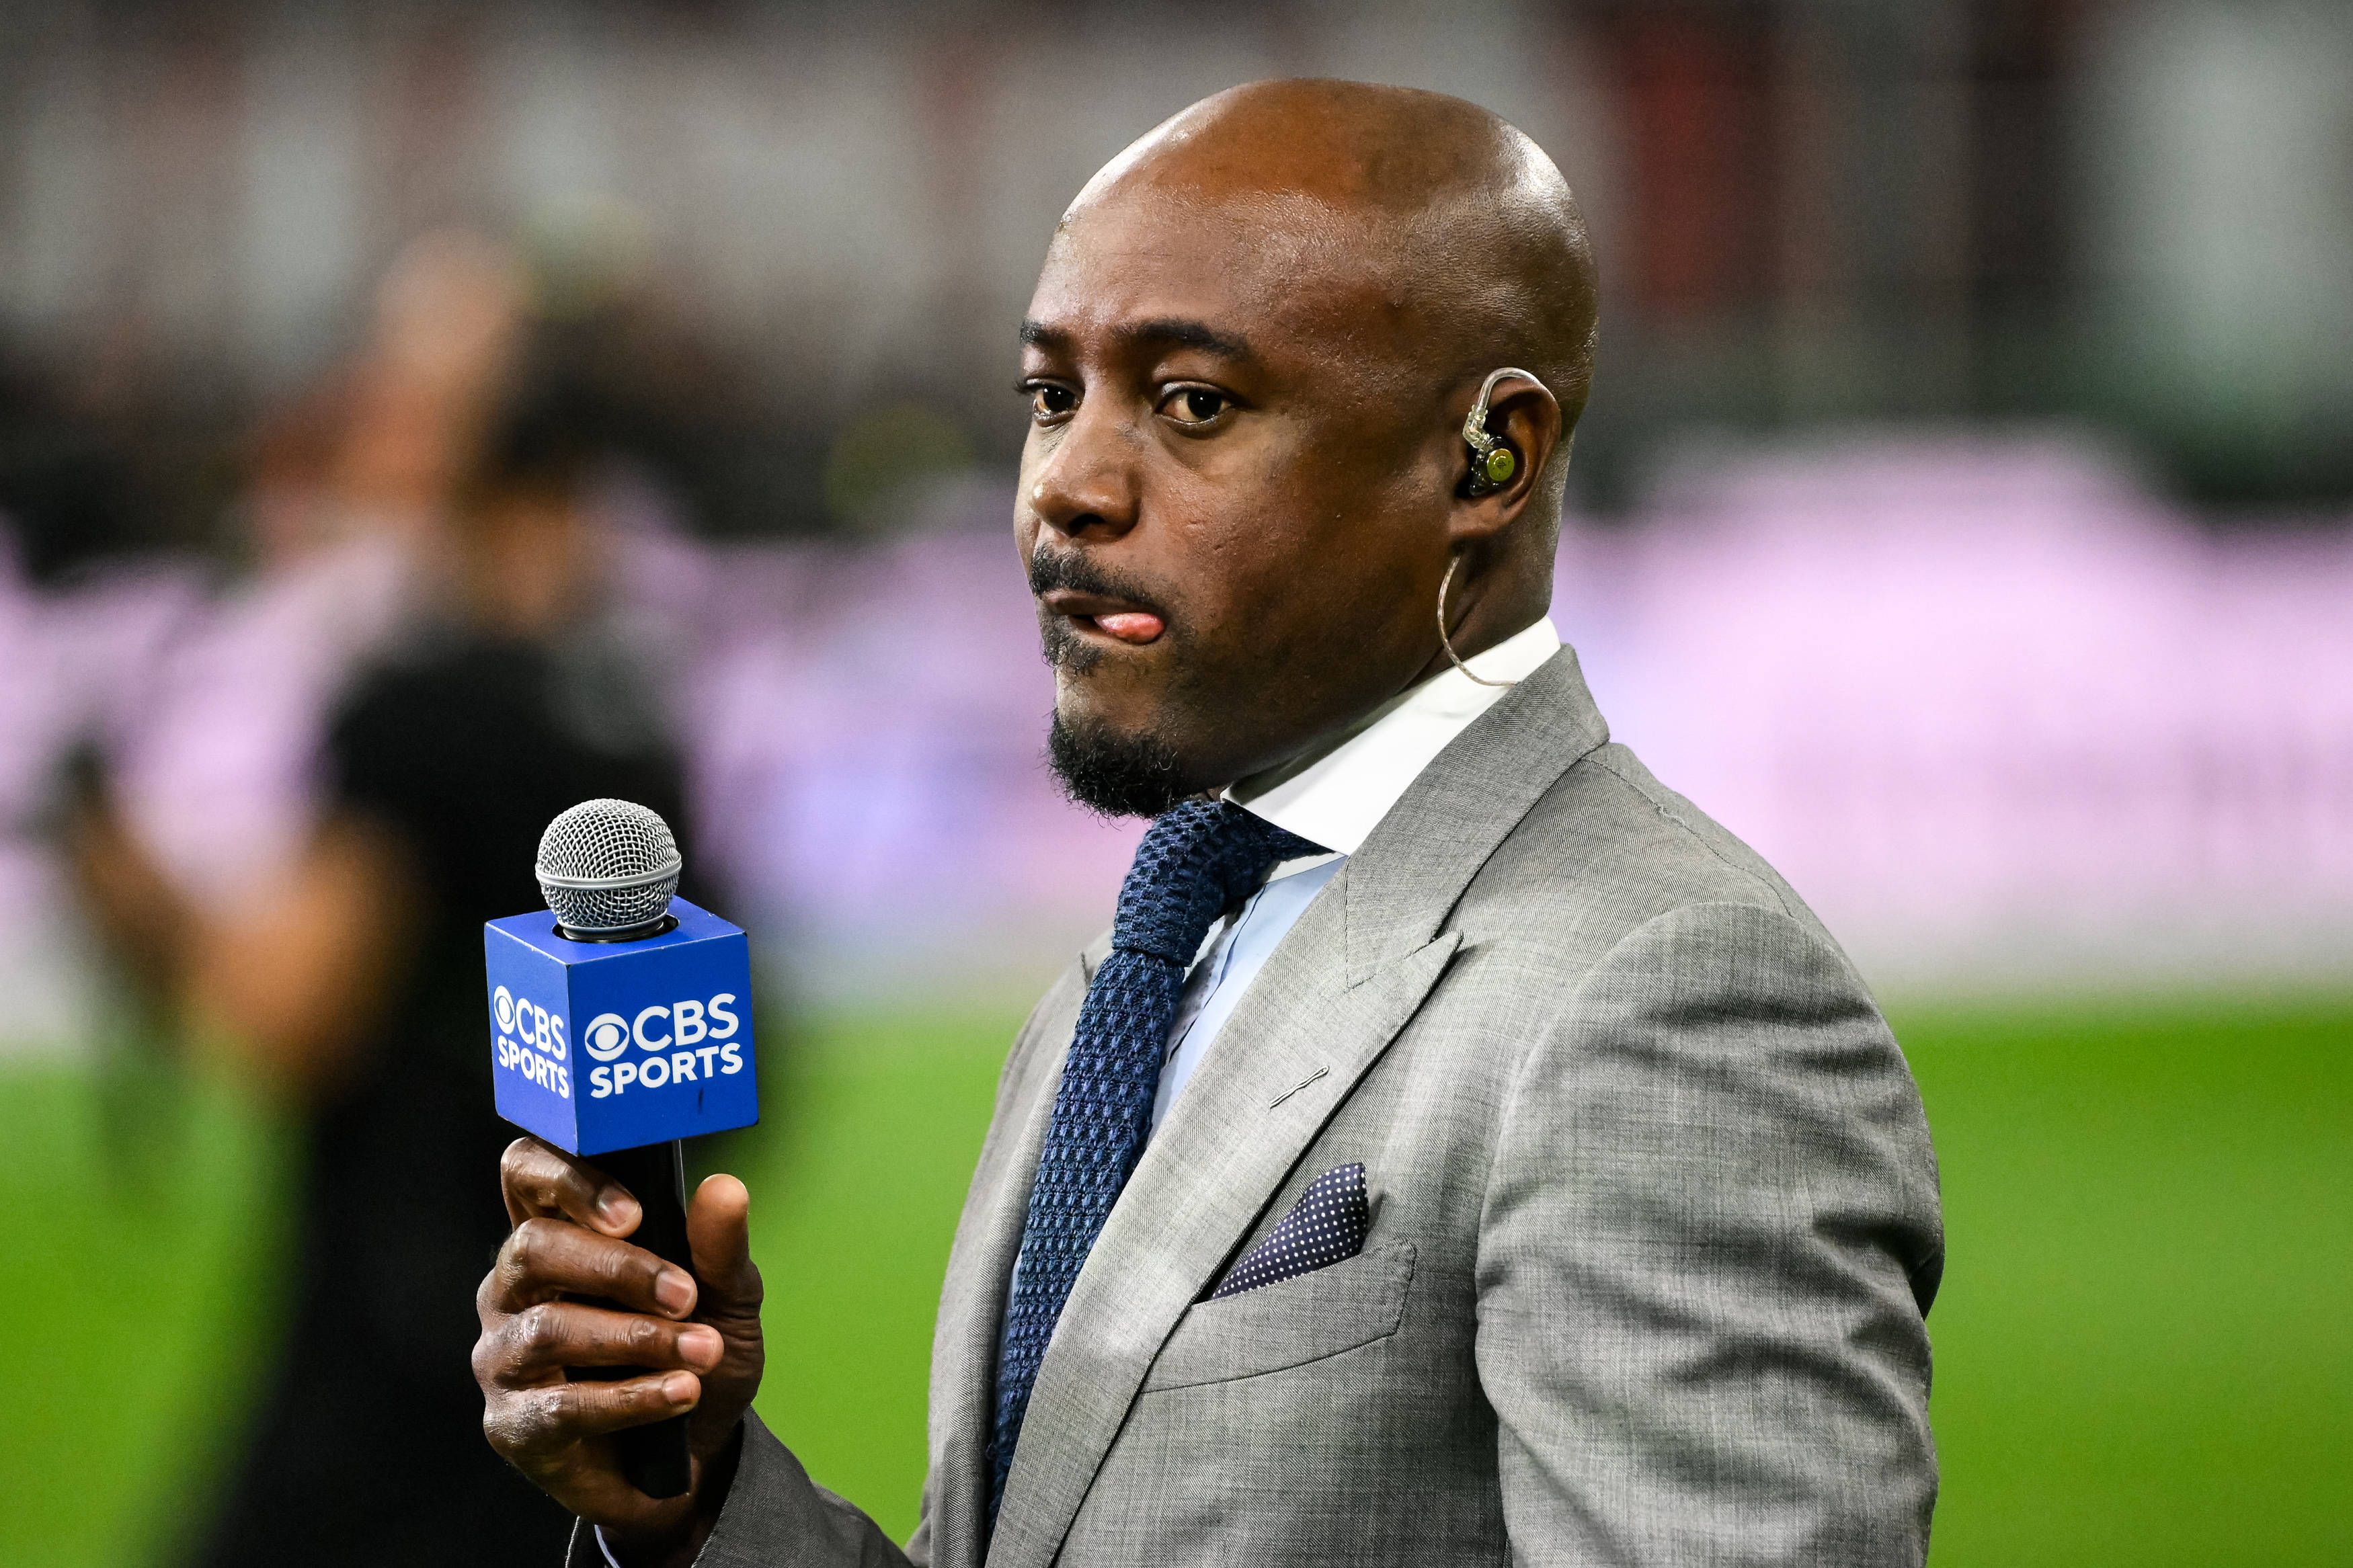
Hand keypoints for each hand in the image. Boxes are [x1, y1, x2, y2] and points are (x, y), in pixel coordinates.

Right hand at [475, 1137, 765, 1562]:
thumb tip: (724, 1188)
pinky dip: (633, 1398)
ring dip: (637, 1339)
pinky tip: (681, 1393)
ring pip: (548, 1328)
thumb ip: (718, 1246)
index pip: (525, 1174)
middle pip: (532, 1247)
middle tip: (685, 1296)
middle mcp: (514, 1288)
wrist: (695, 1454)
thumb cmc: (695, 1353)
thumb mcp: (725, 1297)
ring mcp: (504, 1356)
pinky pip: (561, 1404)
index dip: (564, 1177)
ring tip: (701, 1353)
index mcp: (558, 1234)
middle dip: (617, 1268)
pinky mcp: (511, 1423)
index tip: (632, 1212)